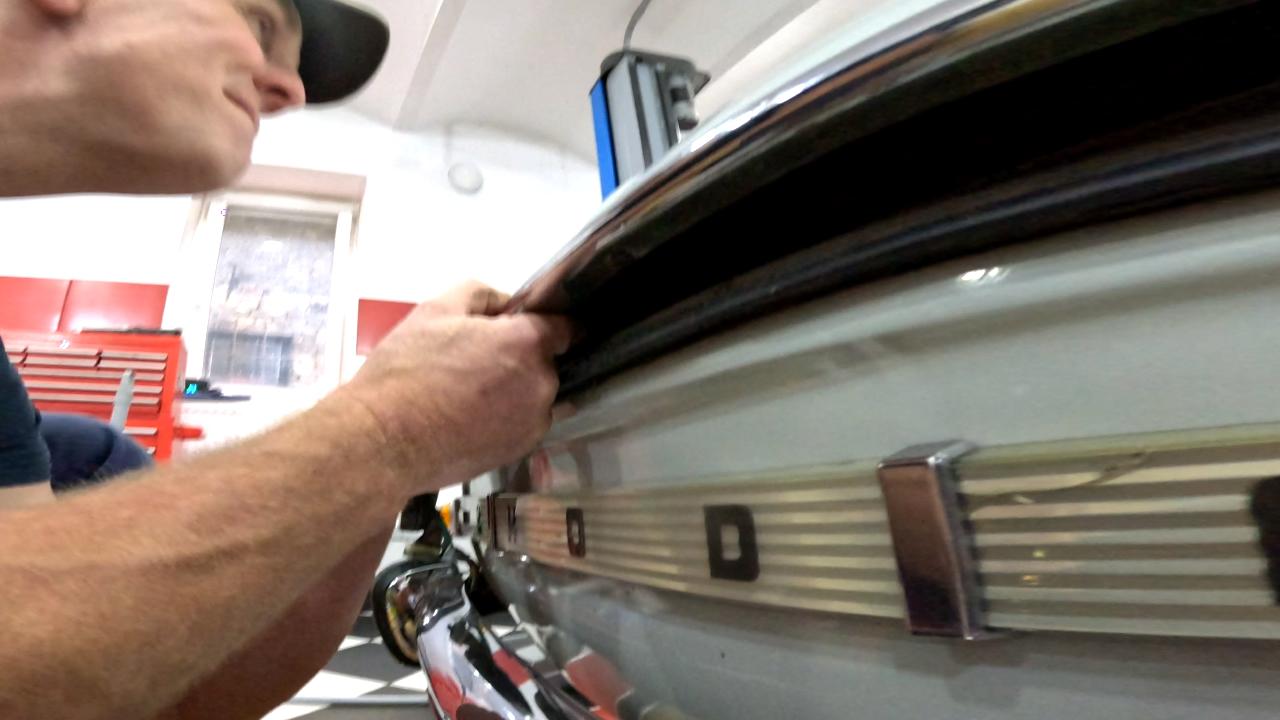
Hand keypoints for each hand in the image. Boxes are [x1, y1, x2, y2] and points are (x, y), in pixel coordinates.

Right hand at [340, 281, 571, 494]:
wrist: (383, 440)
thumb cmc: (406, 371)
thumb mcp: (436, 310)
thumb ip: (482, 295)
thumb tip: (505, 303)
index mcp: (526, 343)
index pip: (564, 327)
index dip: (544, 323)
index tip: (525, 326)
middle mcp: (541, 383)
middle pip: (545, 361)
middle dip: (519, 357)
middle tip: (476, 360)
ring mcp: (534, 422)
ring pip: (535, 394)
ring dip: (515, 389)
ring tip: (469, 392)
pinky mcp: (520, 451)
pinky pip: (523, 423)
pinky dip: (506, 417)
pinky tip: (471, 416)